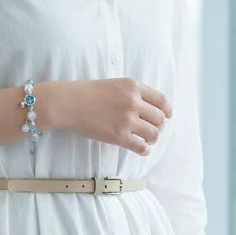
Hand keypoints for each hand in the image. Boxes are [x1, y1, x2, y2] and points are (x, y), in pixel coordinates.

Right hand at [41, 78, 172, 154]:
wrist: (68, 103)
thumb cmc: (86, 93)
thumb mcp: (114, 84)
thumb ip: (131, 92)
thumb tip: (146, 107)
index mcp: (133, 87)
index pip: (161, 100)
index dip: (166, 110)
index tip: (167, 116)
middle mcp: (133, 102)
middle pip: (159, 118)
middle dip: (159, 126)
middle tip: (153, 131)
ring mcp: (127, 120)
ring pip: (153, 133)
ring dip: (152, 139)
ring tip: (146, 141)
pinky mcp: (118, 136)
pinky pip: (141, 147)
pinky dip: (144, 150)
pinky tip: (141, 150)